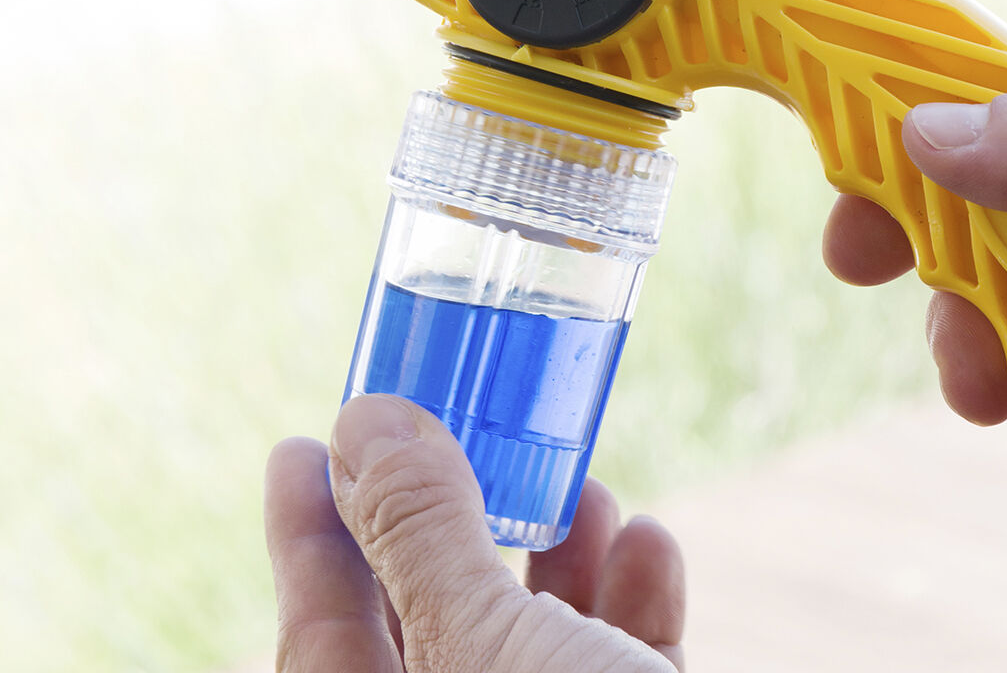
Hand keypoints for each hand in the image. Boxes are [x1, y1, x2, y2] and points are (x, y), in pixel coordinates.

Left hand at [265, 395, 684, 671]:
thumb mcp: (489, 643)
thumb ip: (424, 534)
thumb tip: (364, 421)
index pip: (316, 630)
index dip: (301, 532)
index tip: (297, 445)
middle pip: (428, 617)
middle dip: (450, 518)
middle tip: (450, 432)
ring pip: (525, 639)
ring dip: (557, 550)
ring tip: (585, 484)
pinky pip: (613, 665)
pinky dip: (627, 602)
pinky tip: (647, 541)